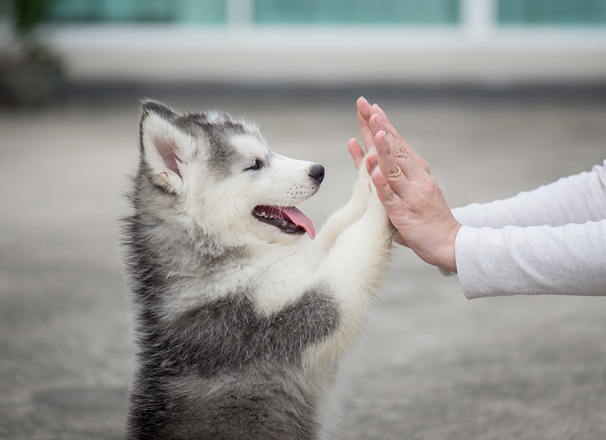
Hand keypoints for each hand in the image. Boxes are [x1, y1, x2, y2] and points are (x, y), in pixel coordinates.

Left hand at [352, 102, 460, 271]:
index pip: (397, 144)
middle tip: (367, 107)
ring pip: (393, 169)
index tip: (371, 108)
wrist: (451, 243)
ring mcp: (411, 196)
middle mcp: (416, 179)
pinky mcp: (404, 214)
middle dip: (379, 127)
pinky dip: (382, 185)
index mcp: (417, 172)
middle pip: (394, 149)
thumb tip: (377, 162)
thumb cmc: (429, 219)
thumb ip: (396, 178)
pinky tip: (374, 173)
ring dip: (383, 149)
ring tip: (374, 130)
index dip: (384, 126)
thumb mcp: (414, 192)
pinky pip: (391, 198)